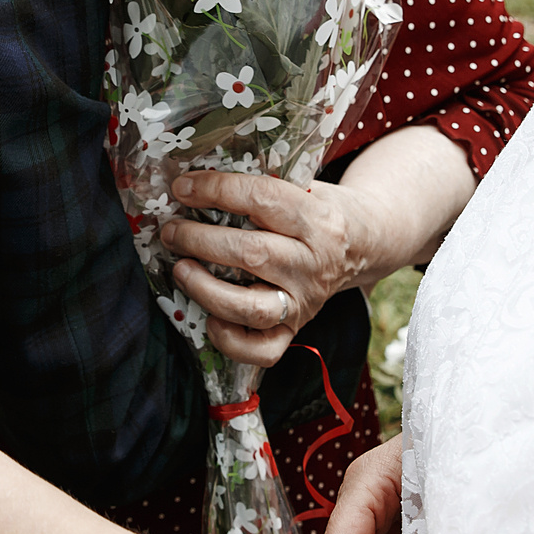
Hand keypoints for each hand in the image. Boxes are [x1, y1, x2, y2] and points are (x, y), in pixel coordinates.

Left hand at [158, 169, 377, 368]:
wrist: (362, 244)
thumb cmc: (317, 210)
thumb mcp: (303, 186)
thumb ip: (259, 185)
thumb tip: (194, 182)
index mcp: (318, 220)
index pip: (262, 199)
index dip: (217, 190)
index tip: (182, 188)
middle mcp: (314, 264)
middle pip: (252, 254)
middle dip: (200, 240)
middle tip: (171, 231)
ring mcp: (305, 301)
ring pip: (251, 307)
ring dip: (205, 289)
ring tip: (180, 269)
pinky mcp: (296, 330)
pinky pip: (262, 350)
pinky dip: (230, 340)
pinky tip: (209, 318)